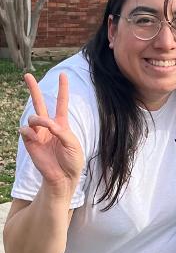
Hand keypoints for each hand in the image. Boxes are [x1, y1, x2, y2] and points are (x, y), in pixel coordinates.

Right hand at [20, 73, 83, 193]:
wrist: (63, 177)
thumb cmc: (72, 161)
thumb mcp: (73, 145)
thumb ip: (62, 132)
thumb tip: (49, 124)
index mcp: (62, 124)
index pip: (62, 103)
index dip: (62, 89)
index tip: (63, 75)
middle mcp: (49, 126)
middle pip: (40, 103)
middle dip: (33, 89)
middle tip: (27, 75)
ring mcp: (38, 133)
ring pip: (33, 118)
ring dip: (38, 120)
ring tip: (42, 128)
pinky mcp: (30, 142)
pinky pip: (25, 131)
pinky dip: (29, 132)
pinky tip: (34, 139)